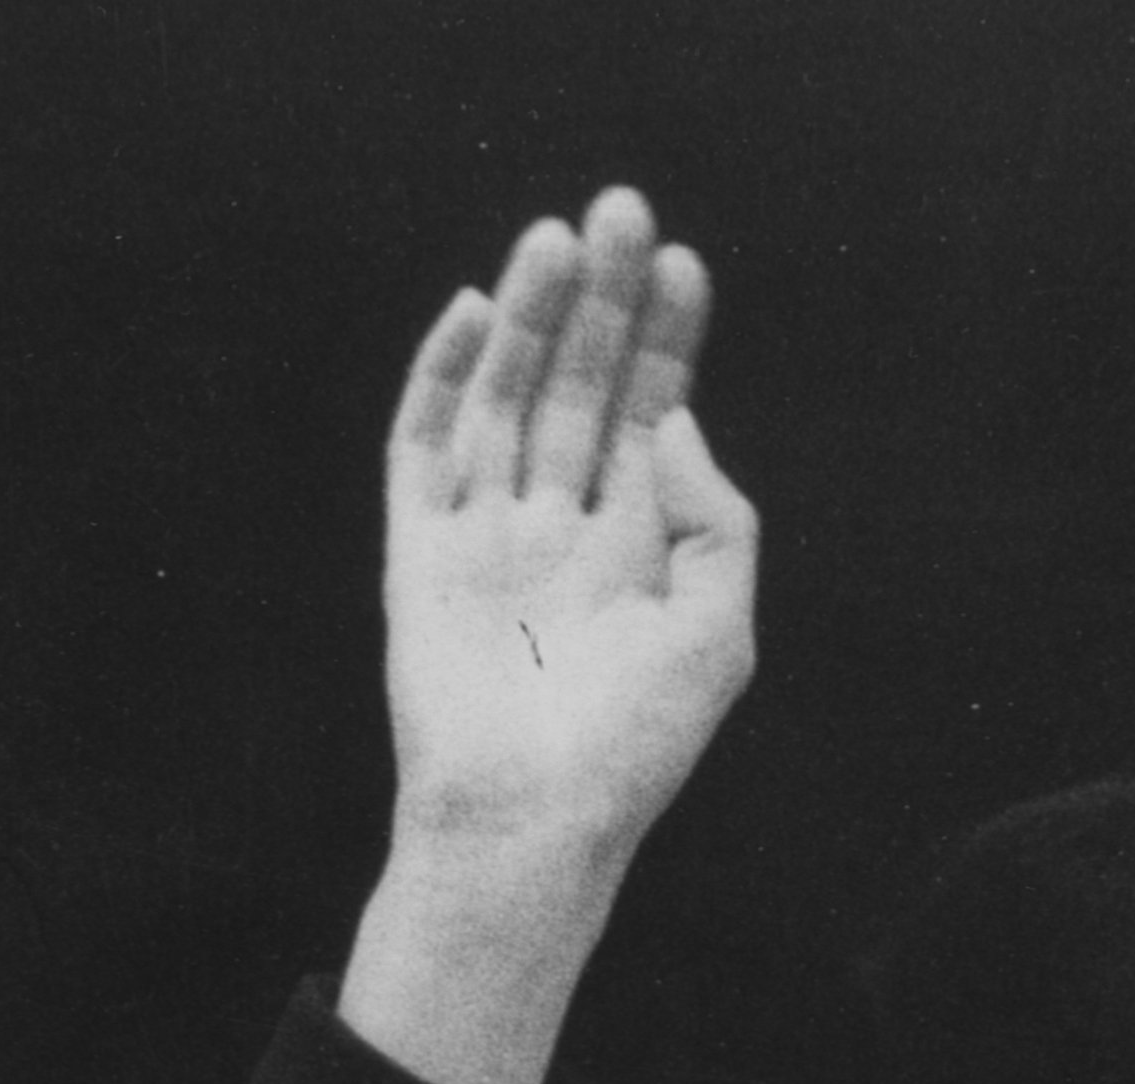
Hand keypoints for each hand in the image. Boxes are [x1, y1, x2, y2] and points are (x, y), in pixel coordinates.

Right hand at [381, 188, 753, 869]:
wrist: (528, 823)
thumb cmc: (630, 752)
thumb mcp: (716, 635)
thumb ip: (715, 524)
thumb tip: (674, 419)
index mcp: (634, 548)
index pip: (652, 414)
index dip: (668, 339)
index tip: (684, 265)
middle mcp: (559, 529)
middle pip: (580, 386)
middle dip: (602, 302)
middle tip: (622, 209)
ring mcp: (486, 537)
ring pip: (505, 398)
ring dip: (531, 318)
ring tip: (560, 238)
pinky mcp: (418, 556)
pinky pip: (423, 448)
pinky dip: (441, 379)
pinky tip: (477, 314)